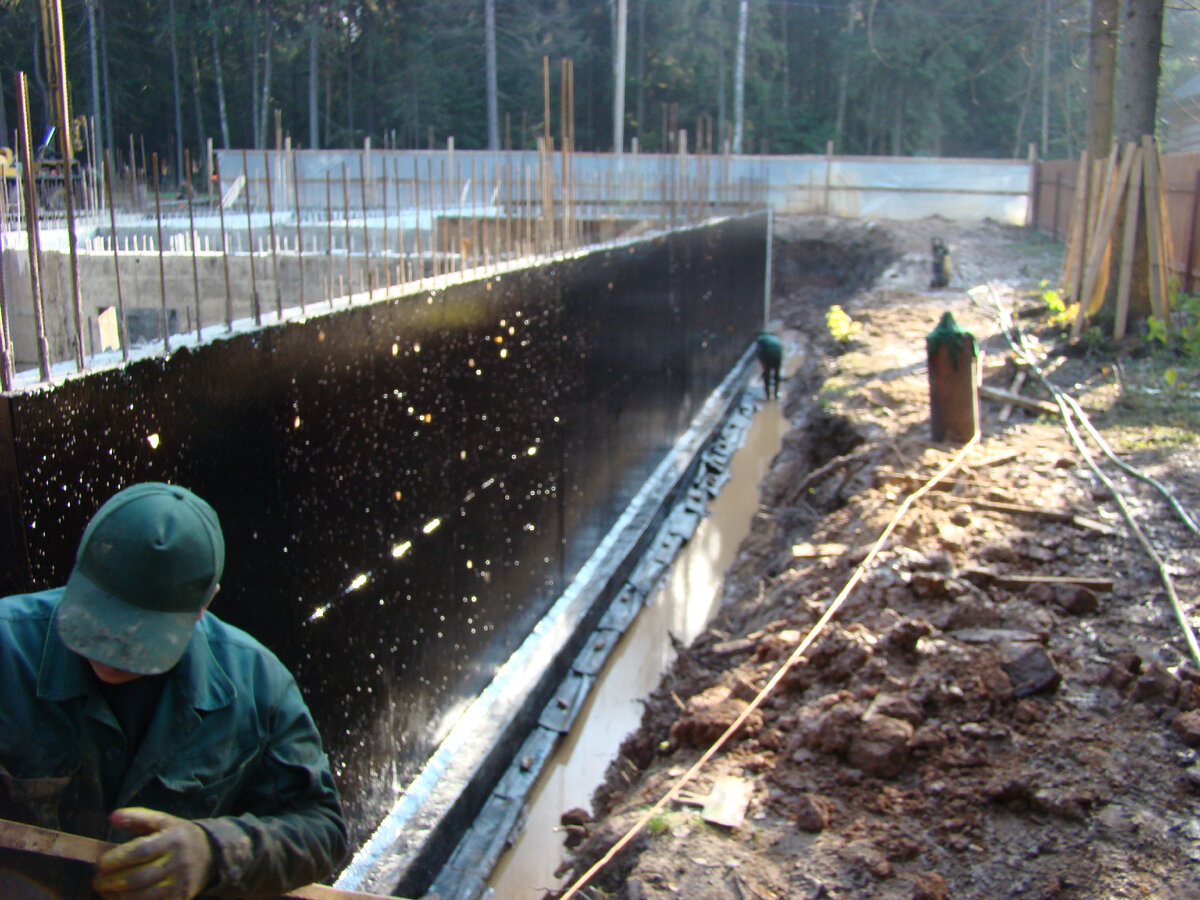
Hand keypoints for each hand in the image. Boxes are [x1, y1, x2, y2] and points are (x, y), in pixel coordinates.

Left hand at [93, 808, 214, 899]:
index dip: (117, 859)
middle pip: (140, 877)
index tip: (100, 863)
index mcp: (173, 840)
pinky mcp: (180, 898)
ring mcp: (180, 883)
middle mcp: (178, 862)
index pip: (141, 851)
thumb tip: (111, 817)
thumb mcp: (164, 821)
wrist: (212, 854)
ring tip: (104, 893)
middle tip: (96, 881)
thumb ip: (137, 817)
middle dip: (112, 882)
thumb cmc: (180, 836)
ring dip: (118, 898)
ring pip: (144, 896)